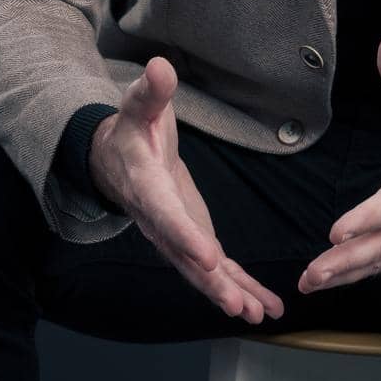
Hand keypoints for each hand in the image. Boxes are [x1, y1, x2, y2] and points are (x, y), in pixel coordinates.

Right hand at [89, 56, 283, 323]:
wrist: (115, 159)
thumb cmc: (133, 130)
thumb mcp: (139, 107)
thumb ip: (150, 91)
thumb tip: (160, 67)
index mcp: (148, 188)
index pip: (167, 217)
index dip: (187, 239)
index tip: (209, 259)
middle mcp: (160, 222)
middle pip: (185, 258)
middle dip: (212, 283)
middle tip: (238, 306)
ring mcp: (177, 236)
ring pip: (201, 273)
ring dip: (229, 294)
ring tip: (258, 314)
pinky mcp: (193, 239)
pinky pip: (215, 270)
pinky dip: (240, 289)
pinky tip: (265, 307)